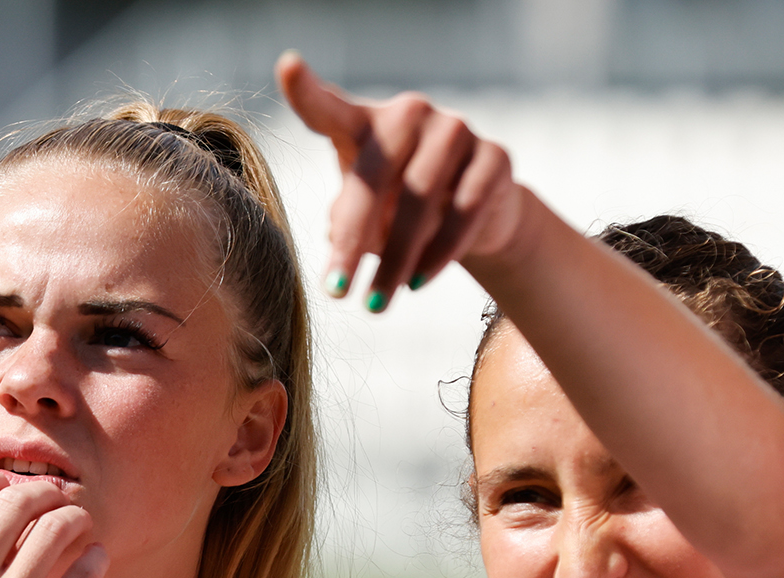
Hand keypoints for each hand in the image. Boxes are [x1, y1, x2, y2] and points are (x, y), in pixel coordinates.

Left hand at [276, 51, 525, 311]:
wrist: (475, 218)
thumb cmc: (399, 212)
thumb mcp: (364, 219)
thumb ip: (345, 225)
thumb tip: (339, 247)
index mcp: (364, 123)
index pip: (329, 107)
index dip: (307, 89)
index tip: (288, 66)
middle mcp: (410, 114)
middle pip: (375, 175)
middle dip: (354, 240)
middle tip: (338, 293)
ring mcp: (456, 130)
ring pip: (421, 198)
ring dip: (396, 259)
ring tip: (377, 303)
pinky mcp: (495, 157)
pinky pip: (464, 210)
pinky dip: (439, 253)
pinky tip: (419, 282)